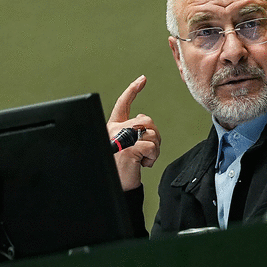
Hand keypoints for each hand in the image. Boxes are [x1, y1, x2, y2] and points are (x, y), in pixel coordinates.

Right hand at [107, 75, 160, 190]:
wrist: (115, 187)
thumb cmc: (120, 169)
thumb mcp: (123, 146)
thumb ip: (131, 131)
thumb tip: (142, 120)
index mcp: (112, 127)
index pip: (123, 104)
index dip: (132, 90)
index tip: (142, 80)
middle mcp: (114, 130)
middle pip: (146, 120)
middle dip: (153, 135)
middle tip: (147, 151)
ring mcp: (120, 138)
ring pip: (151, 132)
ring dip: (154, 148)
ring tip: (143, 159)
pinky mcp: (128, 149)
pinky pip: (152, 146)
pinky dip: (152, 157)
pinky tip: (143, 164)